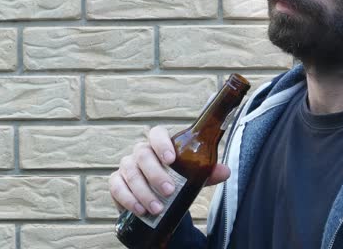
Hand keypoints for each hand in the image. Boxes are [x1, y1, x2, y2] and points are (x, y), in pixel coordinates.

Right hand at [109, 125, 230, 216]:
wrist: (158, 199)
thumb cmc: (176, 180)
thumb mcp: (193, 176)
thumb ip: (207, 172)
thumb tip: (225, 171)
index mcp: (159, 145)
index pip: (156, 133)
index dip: (162, 143)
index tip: (171, 159)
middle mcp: (141, 152)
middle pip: (142, 154)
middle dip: (155, 174)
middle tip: (170, 191)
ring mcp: (127, 166)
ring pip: (130, 172)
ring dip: (144, 192)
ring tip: (157, 208)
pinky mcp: (117, 182)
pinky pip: (117, 186)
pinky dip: (128, 199)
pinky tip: (139, 209)